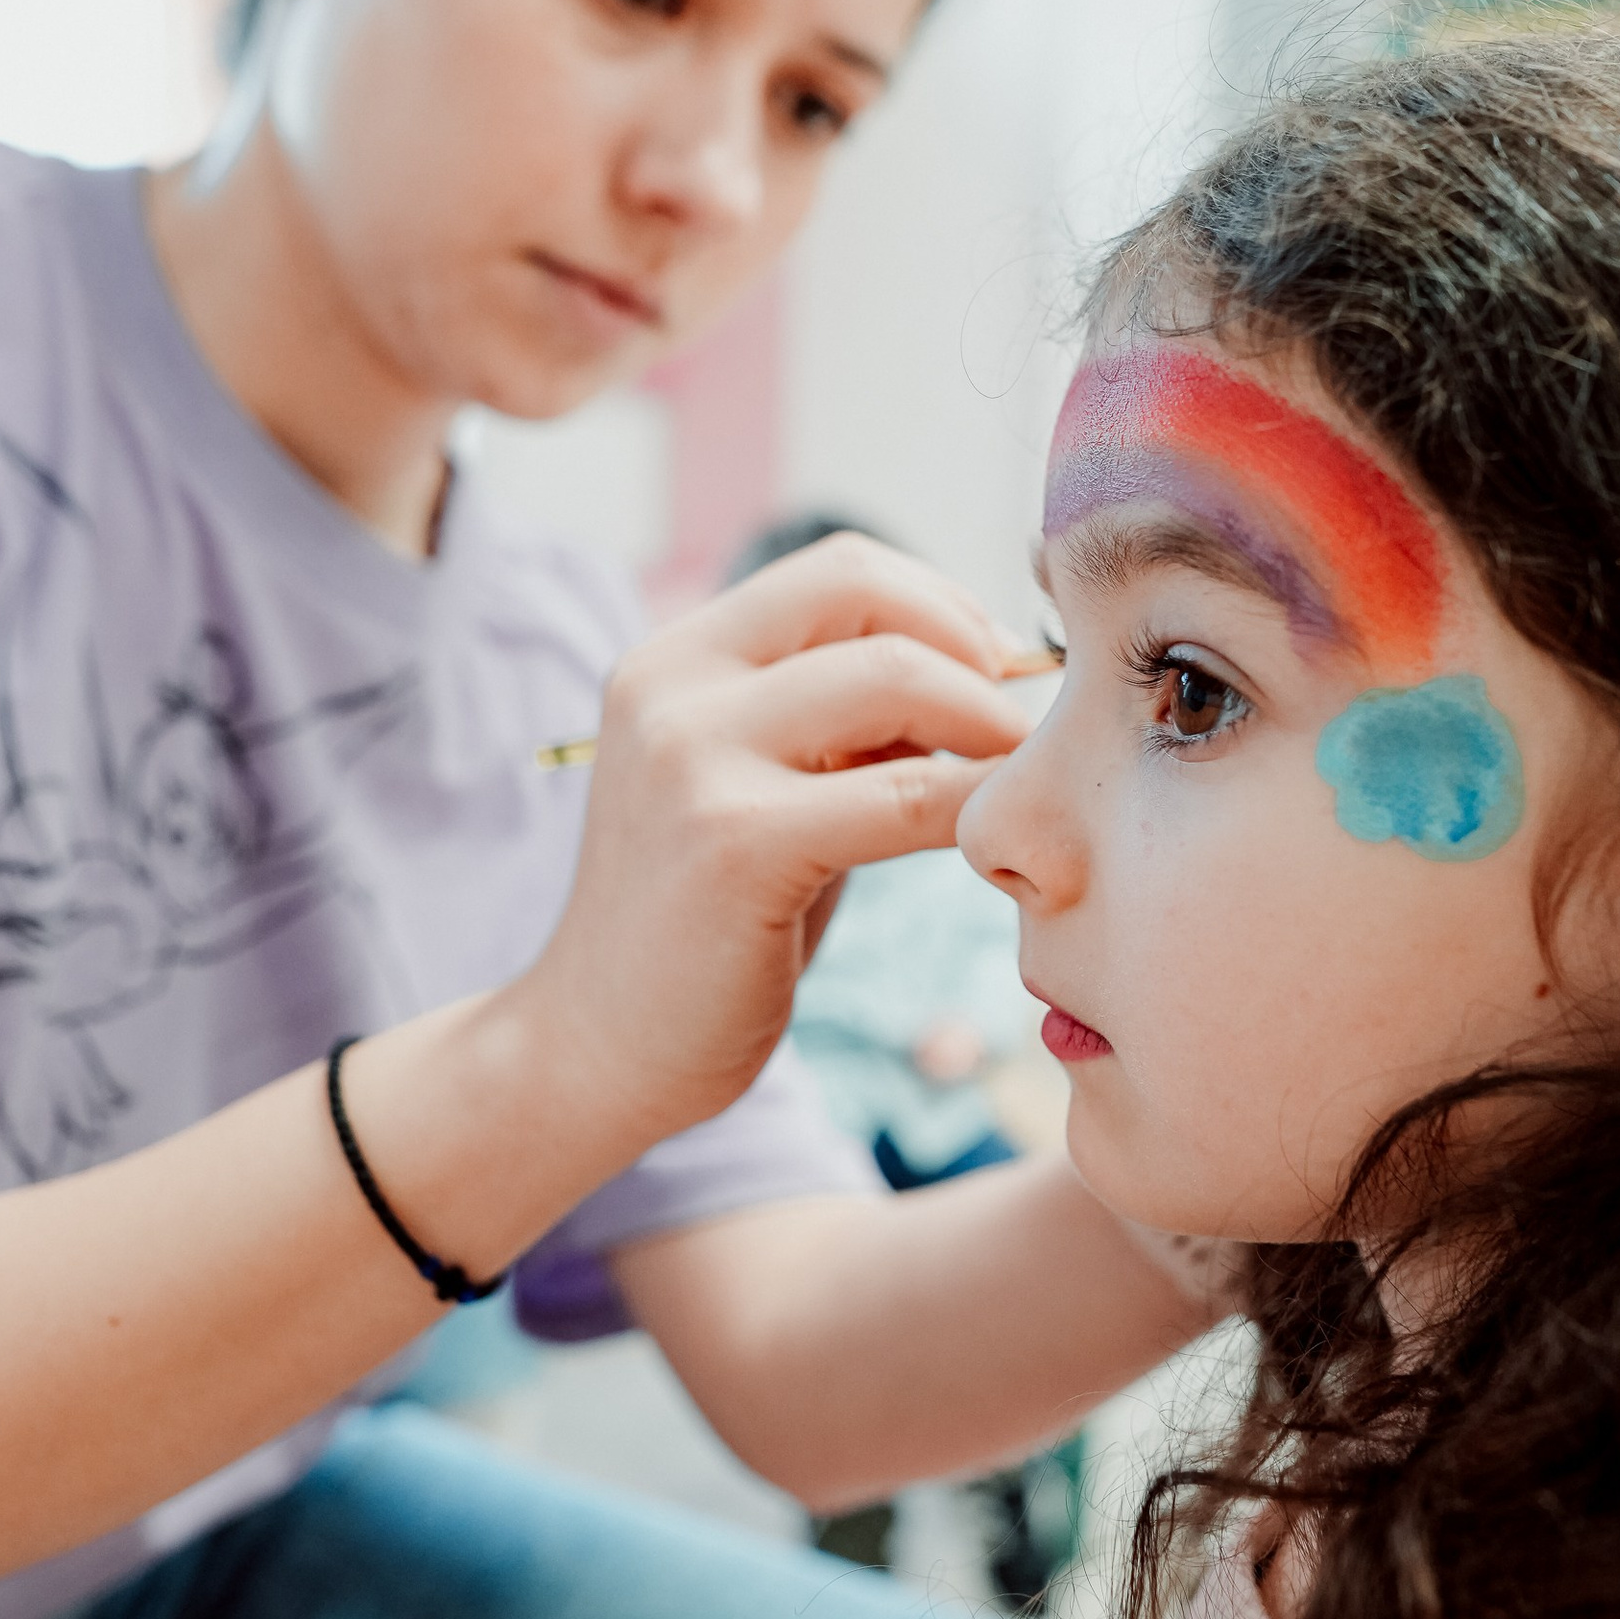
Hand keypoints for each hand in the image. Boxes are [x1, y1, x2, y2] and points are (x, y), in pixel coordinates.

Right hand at [528, 535, 1029, 1150]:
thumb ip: (837, 727)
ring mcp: (694, 760)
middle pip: (870, 599)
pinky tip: (995, 840)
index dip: (941, 604)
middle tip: (1022, 727)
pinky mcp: (737, 844)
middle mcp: (671, 688)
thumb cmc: (702, 925)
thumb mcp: (754, 790)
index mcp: (673, 660)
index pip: (839, 569)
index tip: (994, 671)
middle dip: (975, 649)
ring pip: (897, 679)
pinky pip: (908, 794)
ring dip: (988, 721)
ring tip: (1016, 782)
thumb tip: (981, 673)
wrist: (597, 1049)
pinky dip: (977, 803)